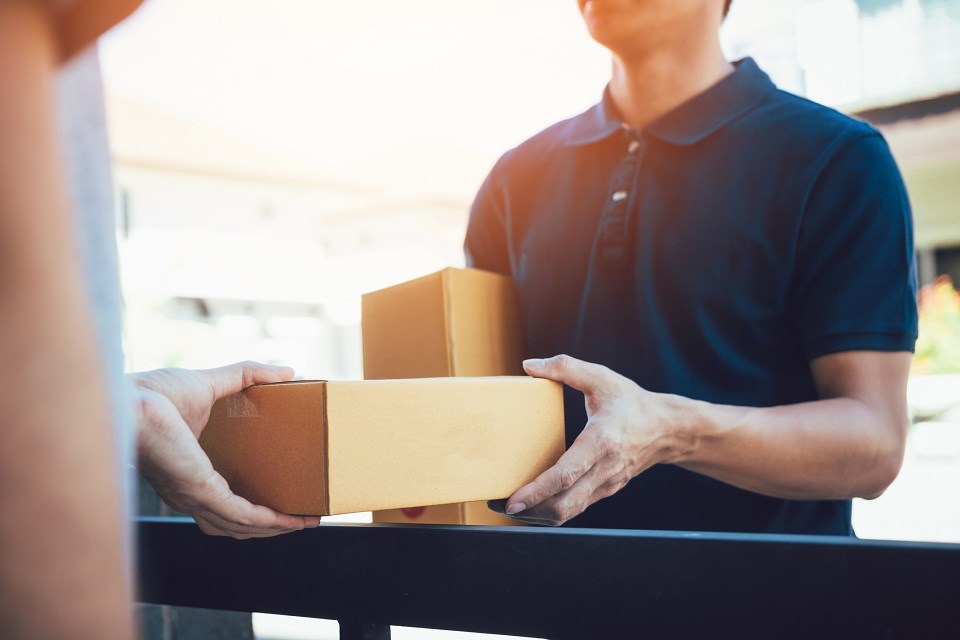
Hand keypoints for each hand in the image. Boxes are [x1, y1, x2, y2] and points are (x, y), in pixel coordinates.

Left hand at [132, 361, 320, 538]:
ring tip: (304, 521)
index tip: (285, 503)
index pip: (224, 505)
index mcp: (188, 475)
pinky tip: (290, 518)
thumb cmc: (152, 393)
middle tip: (303, 518)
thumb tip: (286, 370)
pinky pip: (242, 515)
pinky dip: (269, 520)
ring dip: (276, 527)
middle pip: (235, 525)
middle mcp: (189, 495)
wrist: (127, 400)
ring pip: (242, 526)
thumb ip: (247, 375)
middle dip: (271, 526)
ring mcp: (195, 497)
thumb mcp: (210, 383)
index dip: (255, 509)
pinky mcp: (201, 491)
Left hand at [501, 355, 687, 525]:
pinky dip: (552, 511)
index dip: (538, 491)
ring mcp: (606, 484)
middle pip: (564, 504)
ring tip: (510, 508)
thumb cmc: (631, 401)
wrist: (668, 429)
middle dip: (530, 511)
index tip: (513, 501)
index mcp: (602, 441)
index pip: (566, 475)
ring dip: (538, 515)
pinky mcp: (605, 491)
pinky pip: (575, 508)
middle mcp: (604, 469)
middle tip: (500, 505)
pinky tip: (533, 505)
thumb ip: (565, 367)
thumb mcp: (601, 377)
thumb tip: (529, 365)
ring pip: (569, 512)